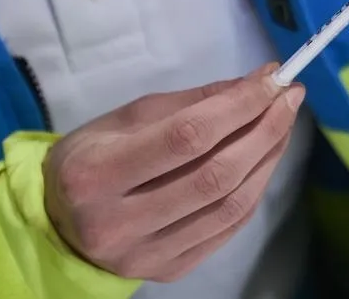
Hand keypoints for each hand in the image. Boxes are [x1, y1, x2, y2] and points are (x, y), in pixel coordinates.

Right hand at [43, 63, 304, 281]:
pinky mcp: (169, 270)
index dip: (239, 105)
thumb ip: (189, 103)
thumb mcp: (125, 118)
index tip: (273, 78)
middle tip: (290, 97)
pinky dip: (255, 188)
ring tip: (284, 123)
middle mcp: (118, 222)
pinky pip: (228, 228)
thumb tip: (252, 85)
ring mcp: (145, 254)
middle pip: (215, 174)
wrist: (58, 226)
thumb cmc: (92, 158)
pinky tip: (266, 158)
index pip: (187, 135)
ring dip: (268, 158)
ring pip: (229, 205)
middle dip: (264, 129)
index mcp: (96, 173)